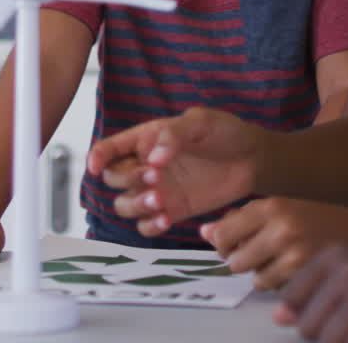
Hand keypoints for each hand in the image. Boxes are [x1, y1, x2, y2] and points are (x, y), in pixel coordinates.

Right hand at [86, 107, 259, 234]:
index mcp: (146, 139)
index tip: (95, 167)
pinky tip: (166, 218)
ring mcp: (157, 190)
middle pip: (113, 179)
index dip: (96, 157)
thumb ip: (174, 135)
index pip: (109, 148)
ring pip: (124, 205)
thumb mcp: (200, 122)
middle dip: (127, 180)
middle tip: (154, 177)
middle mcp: (145, 166)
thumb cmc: (225, 132)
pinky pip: (146, 225)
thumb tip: (153, 158)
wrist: (252, 159)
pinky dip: (149, 225)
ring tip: (160, 201)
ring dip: (135, 205)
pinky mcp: (172, 210)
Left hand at [202, 197, 347, 289]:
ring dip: (264, 276)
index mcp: (272, 205)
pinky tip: (298, 271)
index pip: (222, 233)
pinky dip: (283, 286)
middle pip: (234, 260)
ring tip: (285, 262)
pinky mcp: (308, 275)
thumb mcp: (284, 209)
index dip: (223, 244)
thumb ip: (243, 219)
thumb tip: (205, 232)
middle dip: (245, 262)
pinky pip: (276, 290)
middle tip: (265, 255)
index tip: (233, 245)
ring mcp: (295, 252)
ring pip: (255, 279)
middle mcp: (281, 226)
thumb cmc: (323, 220)